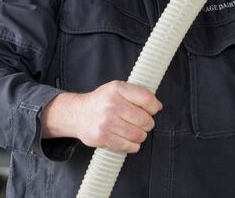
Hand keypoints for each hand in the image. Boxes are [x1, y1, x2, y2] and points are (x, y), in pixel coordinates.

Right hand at [42, 80, 162, 152]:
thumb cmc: (101, 102)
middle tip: (142, 123)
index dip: (154, 107)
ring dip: (141, 135)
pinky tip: (128, 139)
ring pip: (138, 135)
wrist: (77, 114)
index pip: (147, 99)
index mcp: (117, 89)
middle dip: (147, 123)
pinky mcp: (103, 137)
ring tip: (135, 131)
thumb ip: (137, 94)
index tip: (152, 110)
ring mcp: (107, 122)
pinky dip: (133, 145)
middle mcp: (112, 104)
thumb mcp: (117, 89)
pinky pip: (128, 146)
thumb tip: (157, 106)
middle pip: (145, 120)